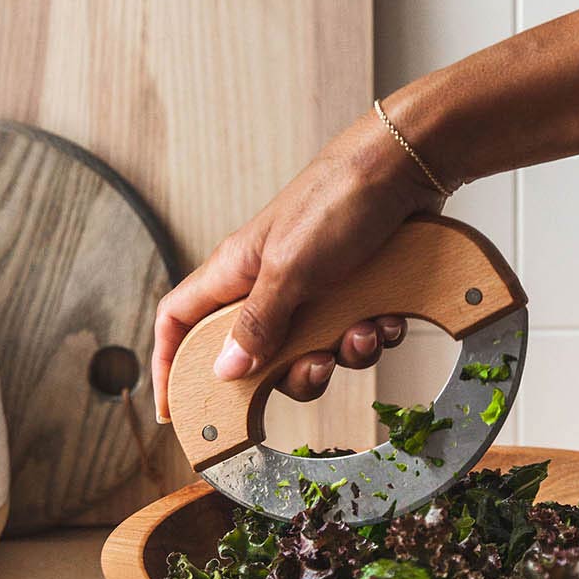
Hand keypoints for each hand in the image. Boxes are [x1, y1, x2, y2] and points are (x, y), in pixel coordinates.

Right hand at [152, 109, 443, 420]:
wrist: (409, 168)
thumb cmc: (340, 200)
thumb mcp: (291, 269)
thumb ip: (257, 322)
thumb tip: (224, 369)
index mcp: (236, 271)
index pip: (179, 320)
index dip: (170, 364)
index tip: (175, 409)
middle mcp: (269, 282)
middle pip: (257, 356)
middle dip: (292, 374)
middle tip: (317, 368)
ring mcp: (314, 287)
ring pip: (314, 350)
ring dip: (344, 352)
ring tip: (365, 329)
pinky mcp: (355, 290)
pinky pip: (355, 334)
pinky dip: (374, 333)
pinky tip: (388, 315)